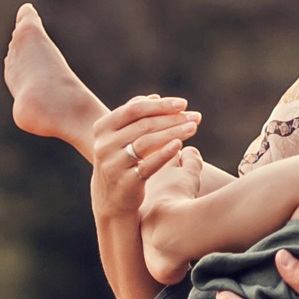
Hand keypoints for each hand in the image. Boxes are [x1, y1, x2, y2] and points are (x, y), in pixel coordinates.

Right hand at [90, 95, 197, 220]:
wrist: (110, 201)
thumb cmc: (119, 163)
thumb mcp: (119, 138)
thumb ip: (134, 117)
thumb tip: (154, 97)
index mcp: (102, 128)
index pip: (134, 109)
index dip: (160, 105)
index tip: (183, 104)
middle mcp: (104, 145)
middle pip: (143, 125)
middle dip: (172, 118)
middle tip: (196, 117)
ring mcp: (113, 164)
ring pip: (146, 142)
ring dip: (173, 133)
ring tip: (193, 128)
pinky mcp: (125, 182)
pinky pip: (148, 166)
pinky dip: (164, 154)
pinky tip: (180, 146)